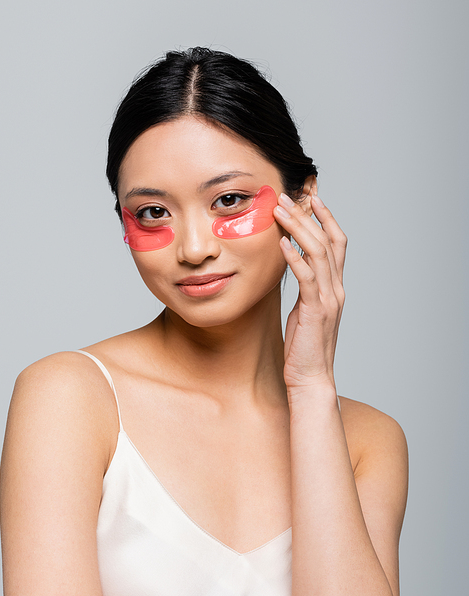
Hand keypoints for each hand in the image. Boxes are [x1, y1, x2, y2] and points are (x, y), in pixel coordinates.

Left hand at [274, 193, 345, 390]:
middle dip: (307, 215)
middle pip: (327, 241)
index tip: (311, 197)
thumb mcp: (304, 310)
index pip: (336, 243)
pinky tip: (282, 244)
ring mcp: (329, 299)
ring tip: (280, 211)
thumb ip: (304, 287)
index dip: (326, 218)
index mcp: (334, 287)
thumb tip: (291, 265)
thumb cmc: (304, 347)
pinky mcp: (316, 311)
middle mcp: (336, 289)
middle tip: (286, 196)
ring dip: (298, 228)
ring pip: (318, 253)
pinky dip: (295, 258)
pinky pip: (308, 278)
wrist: (311, 378)